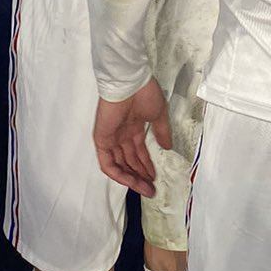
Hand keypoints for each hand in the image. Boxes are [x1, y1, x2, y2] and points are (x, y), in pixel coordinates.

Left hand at [93, 78, 171, 196]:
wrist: (130, 82)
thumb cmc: (144, 94)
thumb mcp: (159, 114)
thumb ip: (162, 132)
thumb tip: (168, 147)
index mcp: (133, 127)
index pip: (138, 152)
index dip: (147, 165)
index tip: (156, 178)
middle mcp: (121, 134)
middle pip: (129, 161)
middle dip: (140, 175)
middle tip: (152, 188)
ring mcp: (111, 137)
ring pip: (119, 164)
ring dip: (131, 178)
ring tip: (145, 188)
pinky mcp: (102, 139)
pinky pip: (108, 163)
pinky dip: (118, 174)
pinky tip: (130, 181)